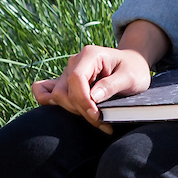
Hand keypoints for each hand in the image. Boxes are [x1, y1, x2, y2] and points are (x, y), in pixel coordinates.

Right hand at [33, 44, 151, 126]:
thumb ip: (112, 85)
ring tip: (98, 120)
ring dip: (75, 111)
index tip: (97, 116)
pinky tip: (69, 111)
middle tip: (103, 122)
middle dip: (81, 110)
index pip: (76, 79)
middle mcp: (74, 62)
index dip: (83, 100)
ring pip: (57, 97)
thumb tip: (93, 97)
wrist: (132, 64)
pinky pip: (43, 91)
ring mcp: (67, 72)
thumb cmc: (133, 69)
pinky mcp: (64, 83)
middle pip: (64, 92)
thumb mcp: (131, 77)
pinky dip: (49, 102)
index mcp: (89, 55)